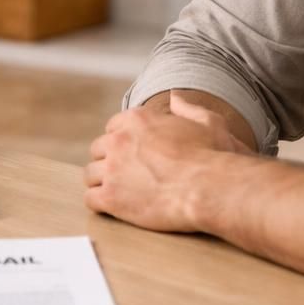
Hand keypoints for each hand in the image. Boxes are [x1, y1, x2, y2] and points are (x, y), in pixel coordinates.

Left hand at [83, 92, 251, 231]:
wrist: (210, 189)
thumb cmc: (213, 157)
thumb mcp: (207, 122)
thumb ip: (188, 108)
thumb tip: (175, 96)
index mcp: (138, 120)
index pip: (113, 127)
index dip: (121, 142)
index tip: (131, 155)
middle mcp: (119, 140)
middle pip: (98, 150)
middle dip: (109, 162)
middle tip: (125, 177)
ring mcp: (112, 169)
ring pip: (90, 174)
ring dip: (102, 183)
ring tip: (119, 193)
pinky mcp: (111, 197)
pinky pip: (90, 199)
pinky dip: (100, 204)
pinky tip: (114, 208)